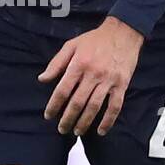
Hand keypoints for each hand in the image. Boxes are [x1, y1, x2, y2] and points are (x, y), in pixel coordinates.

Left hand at [38, 16, 143, 135]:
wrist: (123, 32)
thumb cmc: (95, 39)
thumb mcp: (72, 45)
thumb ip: (56, 63)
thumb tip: (42, 79)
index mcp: (78, 64)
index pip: (62, 90)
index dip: (54, 105)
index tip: (48, 116)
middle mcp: (93, 73)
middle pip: (77, 102)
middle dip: (67, 118)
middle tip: (61, 129)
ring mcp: (108, 80)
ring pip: (94, 107)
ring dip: (84, 122)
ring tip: (77, 131)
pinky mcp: (122, 84)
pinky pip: (115, 106)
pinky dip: (108, 121)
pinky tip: (101, 131)